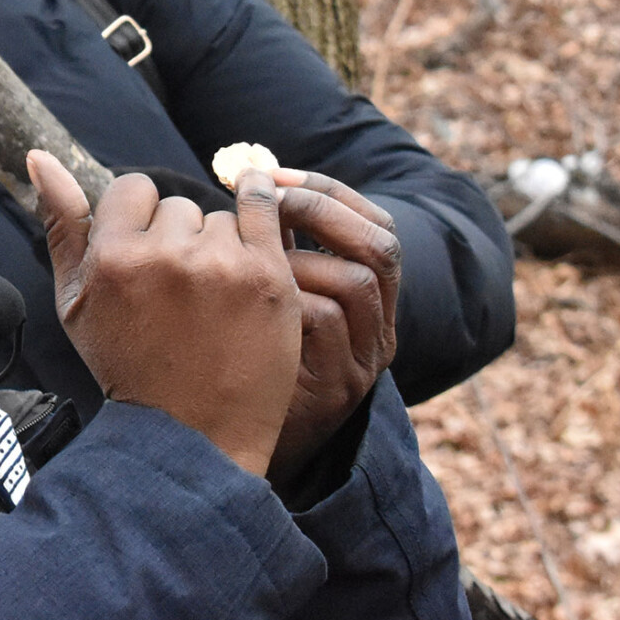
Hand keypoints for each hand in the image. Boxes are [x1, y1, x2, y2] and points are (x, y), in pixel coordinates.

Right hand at [31, 150, 302, 476]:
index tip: (147, 253)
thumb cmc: (127, 365)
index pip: (132, 189)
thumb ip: (61, 226)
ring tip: (216, 296)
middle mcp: (164, 256)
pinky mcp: (268, 276)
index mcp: (111, 259)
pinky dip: (261, 203)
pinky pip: (264, 208)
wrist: (192, 432)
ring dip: (220, 244)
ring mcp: (220, 265)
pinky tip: (258, 202)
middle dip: (179, 237)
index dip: (139, 219)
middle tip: (182, 290)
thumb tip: (38, 156)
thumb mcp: (75, 302)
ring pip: (219, 217)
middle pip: (177, 206)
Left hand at [262, 170, 401, 485]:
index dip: (328, 190)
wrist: (238, 445)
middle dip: (321, 210)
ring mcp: (364, 359)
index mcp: (370, 297)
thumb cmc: (245, 357)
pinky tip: (242, 301)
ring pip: (356, 280)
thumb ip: (269, 247)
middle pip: (381, 246)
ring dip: (298, 256)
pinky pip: (323, 322)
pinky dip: (282, 298)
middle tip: (267, 200)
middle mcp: (380, 326)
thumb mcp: (268, 296)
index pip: (377, 223)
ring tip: (251, 256)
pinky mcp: (336, 387)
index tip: (272, 174)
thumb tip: (241, 179)